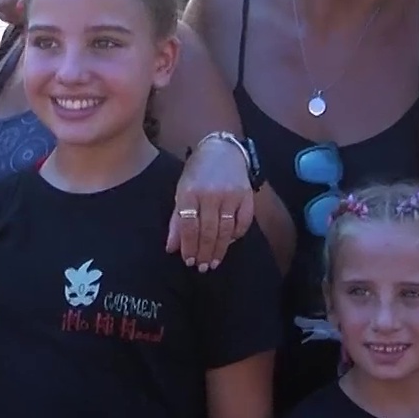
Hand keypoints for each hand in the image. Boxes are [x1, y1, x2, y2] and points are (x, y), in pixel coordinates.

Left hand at [167, 134, 254, 270]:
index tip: (188, 261)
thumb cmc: (197, 172)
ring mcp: (231, 195)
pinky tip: (229, 243)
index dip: (189, 247)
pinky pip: (243, 223)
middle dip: (204, 253)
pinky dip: (236, 235)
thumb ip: (176, 220)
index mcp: (190, 192)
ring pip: (226, 231)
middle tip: (202, 267)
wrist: (222, 150)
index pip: (189, 226)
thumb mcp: (181, 191)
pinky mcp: (246, 196)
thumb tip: (171, 247)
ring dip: (220, 250)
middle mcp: (211, 194)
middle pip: (208, 232)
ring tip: (213, 262)